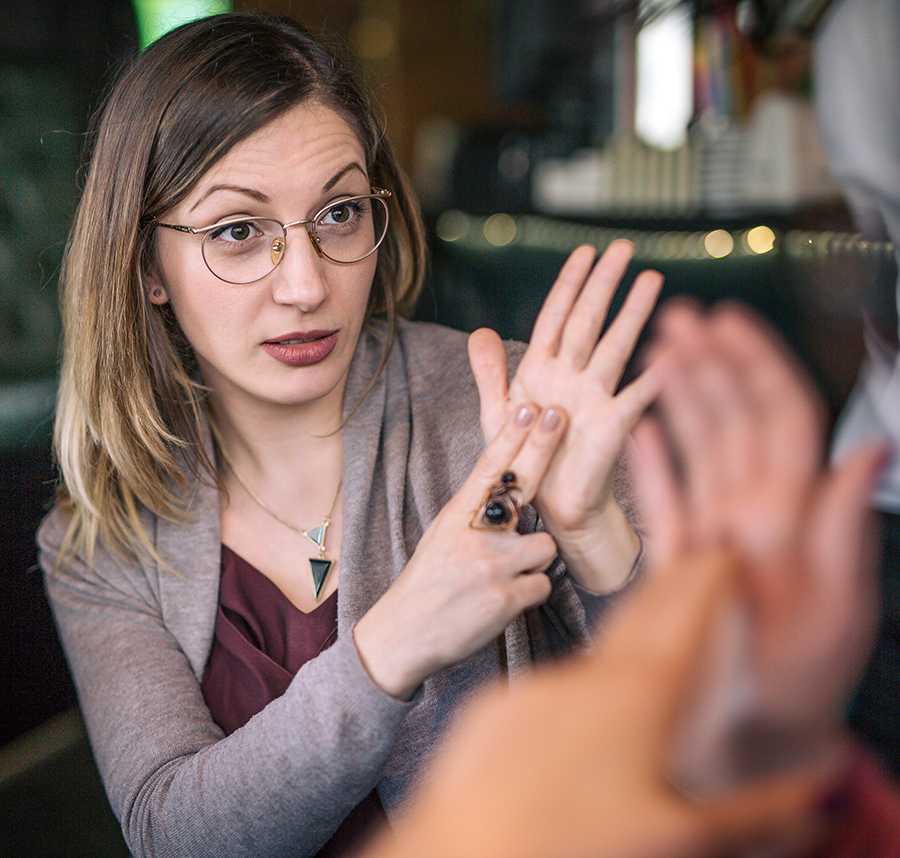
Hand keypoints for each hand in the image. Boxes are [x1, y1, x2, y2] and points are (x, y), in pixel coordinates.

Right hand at [353, 401, 567, 698]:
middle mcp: (475, 534)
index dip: (512, 435)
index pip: (489, 468)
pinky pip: (543, 585)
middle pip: (521, 484)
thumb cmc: (429, 581)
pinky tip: (503, 602)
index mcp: (457, 516)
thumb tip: (514, 491)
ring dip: (533, 562)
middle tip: (560, 415)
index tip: (529, 406)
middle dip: (543, 447)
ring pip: (545, 547)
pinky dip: (529, 594)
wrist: (404, 634)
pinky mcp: (506, 599)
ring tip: (504, 577)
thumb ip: (476, 513)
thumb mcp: (444, 535)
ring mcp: (491, 565)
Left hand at [365, 550, 838, 857]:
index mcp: (641, 697)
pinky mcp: (498, 704)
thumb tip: (811, 798)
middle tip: (689, 562)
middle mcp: (588, 677)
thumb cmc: (577, 843)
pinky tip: (573, 732)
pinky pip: (548, 694)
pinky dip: (571, 698)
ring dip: (622, 651)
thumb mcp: (680, 832)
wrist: (470, 847)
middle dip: (669, 590)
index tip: (722, 551)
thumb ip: (752, 810)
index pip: (686, 619)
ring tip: (642, 647)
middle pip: (640, 619)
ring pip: (593, 662)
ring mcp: (539, 686)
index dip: (707, 580)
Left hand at [468, 241, 663, 585]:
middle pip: (588, 321)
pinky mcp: (612, 426)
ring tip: (652, 280)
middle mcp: (572, 376)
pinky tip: (670, 356)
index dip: (569, 284)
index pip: (556, 316)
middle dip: (605, 285)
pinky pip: (635, 397)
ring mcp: (595, 398)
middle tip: (625, 248)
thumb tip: (479, 331)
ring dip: (632, 314)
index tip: (585, 251)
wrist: (552, 503)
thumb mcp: (498, 413)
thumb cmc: (527, 457)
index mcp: (543, 370)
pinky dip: (652, 378)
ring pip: (614, 346)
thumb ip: (490, 373)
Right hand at [633, 302, 885, 774]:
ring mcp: (715, 530)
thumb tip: (871, 449)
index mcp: (793, 515)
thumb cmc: (802, 681)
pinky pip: (663, 497)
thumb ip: (844, 527)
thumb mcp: (838, 609)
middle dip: (708, 362)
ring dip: (679, 395)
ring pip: (698, 445)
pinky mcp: (680, 557)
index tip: (728, 322)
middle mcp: (755, 511)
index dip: (756, 365)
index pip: (779, 418)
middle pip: (733, 418)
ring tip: (657, 351)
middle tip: (676, 317)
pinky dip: (649, 460)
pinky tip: (638, 429)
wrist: (752, 737)